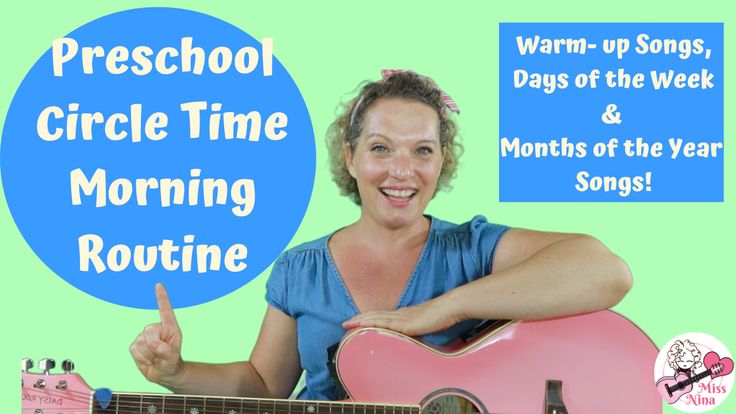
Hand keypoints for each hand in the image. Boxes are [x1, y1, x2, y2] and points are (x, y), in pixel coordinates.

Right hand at [129, 283, 184, 385]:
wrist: (164, 372)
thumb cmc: (172, 362)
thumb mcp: (173, 357)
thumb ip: (164, 350)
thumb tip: (151, 342)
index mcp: (169, 327)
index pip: (165, 310)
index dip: (162, 297)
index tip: (159, 285)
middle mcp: (156, 328)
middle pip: (149, 333)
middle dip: (154, 347)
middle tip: (161, 355)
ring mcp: (144, 335)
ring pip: (140, 343)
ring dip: (148, 355)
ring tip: (155, 358)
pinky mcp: (135, 344)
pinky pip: (133, 350)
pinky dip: (140, 359)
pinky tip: (147, 360)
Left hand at [342, 296, 461, 336]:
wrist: (450, 307)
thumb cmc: (441, 316)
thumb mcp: (426, 324)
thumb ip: (417, 329)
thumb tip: (412, 336)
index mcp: (404, 315)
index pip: (381, 316)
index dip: (368, 318)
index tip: (355, 321)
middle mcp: (400, 314)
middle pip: (375, 316)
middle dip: (359, 319)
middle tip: (345, 323)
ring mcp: (403, 317)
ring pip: (377, 318)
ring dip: (362, 321)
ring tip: (349, 324)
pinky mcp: (406, 324)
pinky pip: (386, 324)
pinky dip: (373, 324)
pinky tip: (364, 325)